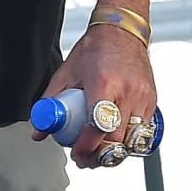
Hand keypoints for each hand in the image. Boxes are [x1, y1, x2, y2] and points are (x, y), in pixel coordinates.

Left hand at [37, 23, 156, 169]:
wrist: (122, 32)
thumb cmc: (94, 50)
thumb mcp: (66, 73)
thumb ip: (50, 103)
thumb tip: (39, 131)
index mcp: (103, 83)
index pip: (97, 126)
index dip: (86, 147)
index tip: (76, 154)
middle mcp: (127, 91)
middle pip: (116, 139)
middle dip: (99, 156)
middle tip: (84, 158)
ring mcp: (143, 96)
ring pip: (131, 140)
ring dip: (114, 152)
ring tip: (98, 151)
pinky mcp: (152, 100)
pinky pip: (141, 131)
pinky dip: (126, 140)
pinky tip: (113, 138)